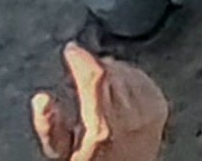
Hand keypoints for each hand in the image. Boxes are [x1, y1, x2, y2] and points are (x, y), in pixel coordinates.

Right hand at [29, 42, 168, 160]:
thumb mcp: (61, 151)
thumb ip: (49, 126)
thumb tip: (41, 98)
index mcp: (103, 126)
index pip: (95, 77)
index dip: (81, 58)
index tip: (71, 50)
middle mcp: (130, 116)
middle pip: (109, 69)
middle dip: (91, 66)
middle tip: (77, 78)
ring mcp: (149, 110)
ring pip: (124, 69)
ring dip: (107, 70)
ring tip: (94, 89)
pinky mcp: (159, 105)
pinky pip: (140, 75)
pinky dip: (125, 75)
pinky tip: (115, 89)